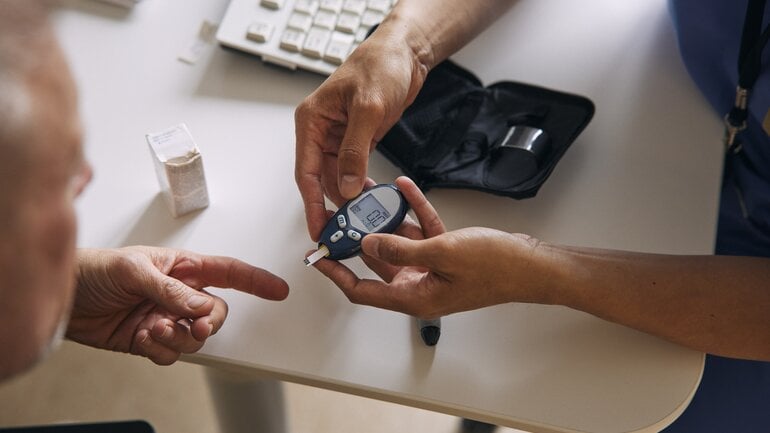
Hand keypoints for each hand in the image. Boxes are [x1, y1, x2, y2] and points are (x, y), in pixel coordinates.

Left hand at [66, 246, 288, 364]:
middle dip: (207, 323)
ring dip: (178, 338)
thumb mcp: (133, 270)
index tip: (278, 289)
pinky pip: (171, 354)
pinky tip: (142, 337)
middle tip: (194, 326)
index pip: (227, 272)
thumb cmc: (94, 269)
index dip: (255, 280)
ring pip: (194, 338)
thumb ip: (171, 289)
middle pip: (215, 314)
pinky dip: (159, 350)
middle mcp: (178, 294)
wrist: (62, 298)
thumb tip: (201, 306)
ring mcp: (165, 318)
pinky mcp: (150, 340)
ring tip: (154, 328)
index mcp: (181, 268)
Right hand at [294, 28, 429, 239]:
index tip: (317, 228)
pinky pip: (353, 171)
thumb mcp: (368, 108)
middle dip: (332, 206)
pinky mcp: (356, 140)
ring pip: (337, 178)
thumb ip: (355, 150)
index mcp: (311, 121)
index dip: (311, 203)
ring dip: (348, 198)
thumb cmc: (381, 66)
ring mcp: (338, 137)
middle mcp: (320, 131)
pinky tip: (372, 198)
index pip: (304, 171)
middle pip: (319, 179)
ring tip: (362, 219)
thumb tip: (345, 186)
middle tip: (345, 231)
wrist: (405, 54)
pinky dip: (360, 186)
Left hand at [312, 177, 550, 318]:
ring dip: (386, 219)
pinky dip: (413, 210)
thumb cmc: (496, 267)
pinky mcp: (446, 253)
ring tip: (370, 194)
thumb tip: (368, 244)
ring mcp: (432, 269)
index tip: (318, 255)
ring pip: (398, 242)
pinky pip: (422, 230)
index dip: (336, 273)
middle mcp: (419, 286)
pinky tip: (404, 187)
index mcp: (414, 297)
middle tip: (343, 215)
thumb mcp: (442, 253)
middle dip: (359, 237)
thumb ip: (401, 249)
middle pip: (376, 262)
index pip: (361, 290)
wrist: (533, 264)